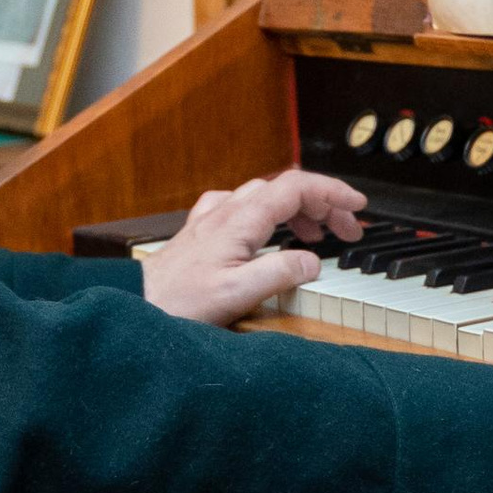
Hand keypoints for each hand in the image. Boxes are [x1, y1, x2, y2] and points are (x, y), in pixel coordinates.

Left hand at [139, 170, 365, 326]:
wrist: (136, 306)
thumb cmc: (179, 302)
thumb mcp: (238, 294)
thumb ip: (280, 273)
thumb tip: (313, 261)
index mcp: (240, 220)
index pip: (295, 187)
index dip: (331, 191)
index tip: (357, 206)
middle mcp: (226, 212)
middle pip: (284, 189)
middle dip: (322, 204)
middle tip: (347, 230)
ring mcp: (212, 219)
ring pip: (265, 196)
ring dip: (298, 210)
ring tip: (318, 236)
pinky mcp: (202, 231)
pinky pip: (243, 207)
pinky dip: (269, 214)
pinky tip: (269, 232)